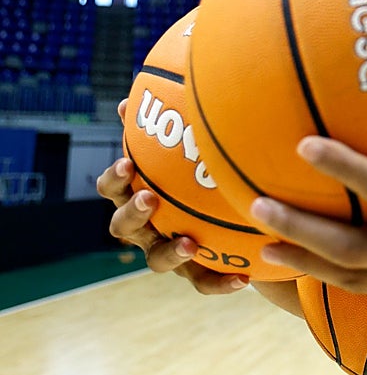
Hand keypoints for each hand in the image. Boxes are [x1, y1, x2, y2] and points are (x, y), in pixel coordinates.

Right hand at [98, 98, 248, 294]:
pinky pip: (204, 283)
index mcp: (140, 193)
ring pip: (157, 260)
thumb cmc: (206, 173)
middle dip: (133, 213)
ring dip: (169, 252)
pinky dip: (218, 282)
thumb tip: (149, 91)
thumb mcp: (195, 146)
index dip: (115, 178)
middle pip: (123, 226)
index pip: (114, 187)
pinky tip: (242, 279)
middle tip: (149, 198)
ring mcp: (170, 252)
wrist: (241, 220)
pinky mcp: (199, 273)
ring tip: (189, 243)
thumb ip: (174, 121)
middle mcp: (148, 227)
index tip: (126, 162)